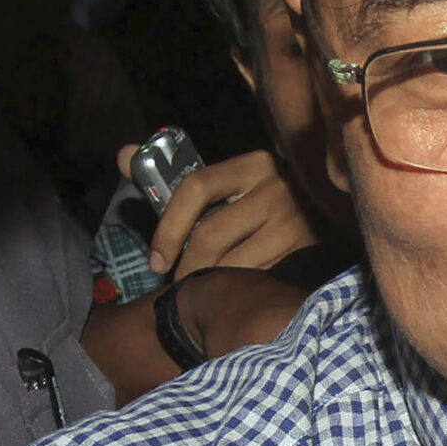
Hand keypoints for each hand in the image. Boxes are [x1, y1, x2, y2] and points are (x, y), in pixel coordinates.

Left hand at [119, 142, 320, 277]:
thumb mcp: (221, 181)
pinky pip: (256, 279)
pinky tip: (229, 291)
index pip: (195, 187)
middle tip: (176, 284)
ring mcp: (293, 221)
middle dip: (186, 267)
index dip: (168, 228)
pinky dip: (235, 288)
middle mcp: (275, 188)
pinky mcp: (305, 251)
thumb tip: (122, 154)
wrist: (324, 214)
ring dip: (209, 282)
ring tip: (201, 288)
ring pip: (233, 264)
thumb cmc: (256, 200)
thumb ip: (169, 173)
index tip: (156, 260)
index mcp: (250, 164)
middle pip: (210, 236)